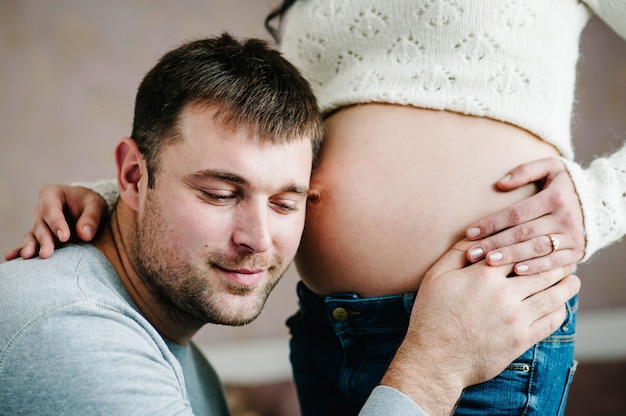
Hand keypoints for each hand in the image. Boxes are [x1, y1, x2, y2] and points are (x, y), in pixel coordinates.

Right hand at [4, 185, 107, 260]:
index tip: (64, 237)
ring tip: (29, 256)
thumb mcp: (96, 205)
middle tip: (47, 253)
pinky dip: (21, 250)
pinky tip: (12, 258)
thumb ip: (91, 218)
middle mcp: (41, 209)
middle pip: (41, 225)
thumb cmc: (90, 203)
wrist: (87, 208)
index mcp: (51, 195)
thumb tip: (84, 235)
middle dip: (44, 240)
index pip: (51, 210)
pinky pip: (30, 243)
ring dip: (32, 246)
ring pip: (34, 235)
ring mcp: (39, 223)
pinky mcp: (40, 236)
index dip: (57, 223)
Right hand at [380, 239, 579, 415]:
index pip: (515, 250)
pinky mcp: (521, 339)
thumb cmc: (432, 314)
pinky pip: (550, 321)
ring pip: (551, 295)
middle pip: (540, 271)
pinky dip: (560, 310)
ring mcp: (515, 317)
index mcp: (483, 275)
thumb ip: (456, 253)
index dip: (530, 243)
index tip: (542, 239)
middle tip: (567, 257)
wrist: (435, 357)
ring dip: (566, 285)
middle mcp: (503, 294)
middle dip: (556, 262)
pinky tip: (561, 305)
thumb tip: (475, 236)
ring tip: (573, 279)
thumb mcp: (436, 276)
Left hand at [465, 158, 584, 274]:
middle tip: (471, 253)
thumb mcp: (550, 167)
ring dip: (510, 257)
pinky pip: (554, 263)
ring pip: (535, 249)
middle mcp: (565, 218)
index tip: (469, 232)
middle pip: (522, 233)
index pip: (516, 213)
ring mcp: (572, 237)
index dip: (491, 223)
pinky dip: (535, 268)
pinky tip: (516, 272)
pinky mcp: (577, 252)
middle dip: (494, 244)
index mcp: (555, 198)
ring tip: (487, 262)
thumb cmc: (564, 185)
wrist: (600, 202)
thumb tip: (500, 184)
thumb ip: (525, 171)